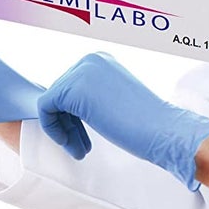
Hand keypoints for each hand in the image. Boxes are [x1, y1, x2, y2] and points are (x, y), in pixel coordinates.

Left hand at [37, 52, 208, 189]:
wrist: (163, 130)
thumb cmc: (145, 122)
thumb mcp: (112, 98)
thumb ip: (92, 94)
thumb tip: (66, 105)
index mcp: (100, 60)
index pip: (70, 86)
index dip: (71, 114)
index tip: (81, 135)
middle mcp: (89, 59)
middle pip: (60, 92)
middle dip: (66, 122)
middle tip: (79, 146)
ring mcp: (81, 71)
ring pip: (51, 101)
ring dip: (62, 128)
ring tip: (78, 149)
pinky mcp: (73, 89)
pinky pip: (45, 107)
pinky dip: (53, 128)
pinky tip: (72, 144)